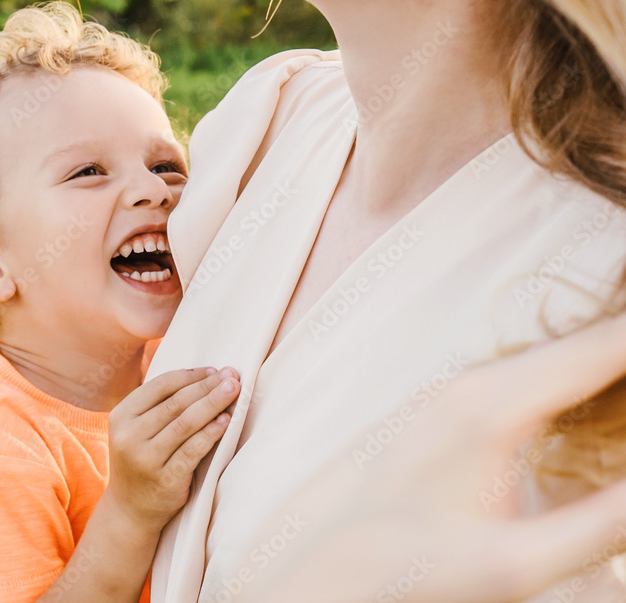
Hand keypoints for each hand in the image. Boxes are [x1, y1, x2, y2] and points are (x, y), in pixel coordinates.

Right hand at [106, 366, 240, 534]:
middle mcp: (129, 435)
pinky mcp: (165, 478)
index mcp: (121, 415)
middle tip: (232, 376)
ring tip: (234, 392)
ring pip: (186, 423)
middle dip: (208, 386)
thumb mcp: (136, 430)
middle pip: (177, 402)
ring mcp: (146, 458)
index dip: (191, 376)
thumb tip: (204, 377)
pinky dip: (211, 433)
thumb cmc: (141, 460)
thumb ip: (159, 406)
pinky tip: (226, 421)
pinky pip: (193, 450)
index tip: (214, 371)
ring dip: (214, 404)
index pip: (161, 386)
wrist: (130, 509)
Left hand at [243, 313, 625, 602]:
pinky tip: (582, 413)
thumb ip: (604, 523)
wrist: (323, 566)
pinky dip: (561, 384)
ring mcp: (446, 391)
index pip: (601, 349)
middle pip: (575, 347)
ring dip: (597, 368)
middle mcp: (467, 383)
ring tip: (621, 393)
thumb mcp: (519, 564)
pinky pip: (514, 379)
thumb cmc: (410, 570)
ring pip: (543, 361)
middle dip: (624, 353)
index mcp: (494, 406)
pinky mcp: (436, 409)